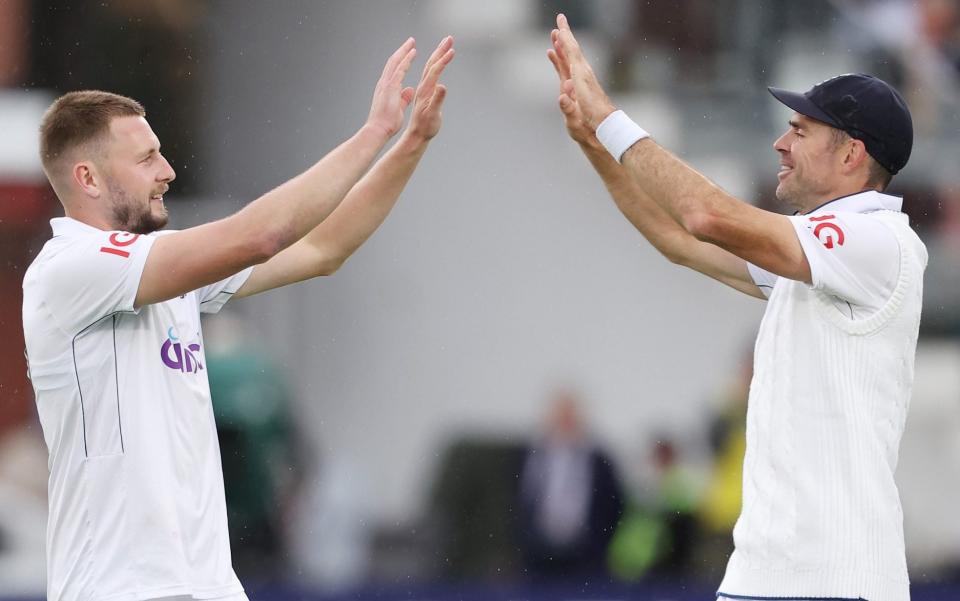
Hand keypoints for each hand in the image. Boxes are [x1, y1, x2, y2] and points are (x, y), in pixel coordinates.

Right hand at [367, 38, 417, 138]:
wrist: (378, 130)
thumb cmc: (387, 123)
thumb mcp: (398, 108)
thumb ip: (403, 98)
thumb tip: (410, 90)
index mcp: (386, 88)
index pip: (393, 70)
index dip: (401, 60)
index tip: (408, 52)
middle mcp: (384, 83)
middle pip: (393, 62)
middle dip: (402, 51)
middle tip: (410, 41)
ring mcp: (386, 84)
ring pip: (395, 62)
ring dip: (404, 51)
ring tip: (412, 42)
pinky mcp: (390, 87)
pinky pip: (399, 69)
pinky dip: (406, 60)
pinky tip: (412, 53)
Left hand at [405, 36, 454, 141]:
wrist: (416, 135)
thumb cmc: (426, 127)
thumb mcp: (433, 114)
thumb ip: (438, 100)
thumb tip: (442, 86)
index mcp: (425, 90)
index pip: (434, 70)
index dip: (443, 60)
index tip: (452, 50)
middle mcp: (423, 87)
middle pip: (431, 64)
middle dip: (440, 50)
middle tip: (450, 38)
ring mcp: (424, 90)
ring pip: (430, 68)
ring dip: (438, 55)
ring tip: (446, 46)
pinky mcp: (425, 93)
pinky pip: (429, 75)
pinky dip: (435, 65)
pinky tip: (438, 64)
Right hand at [547, 29, 592, 145]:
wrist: (603, 130)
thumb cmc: (590, 126)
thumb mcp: (575, 120)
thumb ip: (568, 108)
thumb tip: (561, 96)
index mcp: (581, 80)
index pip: (572, 54)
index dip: (565, 39)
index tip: (560, 26)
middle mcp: (582, 76)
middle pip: (572, 50)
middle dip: (565, 35)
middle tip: (559, 19)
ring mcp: (581, 81)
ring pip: (570, 58)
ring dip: (562, 45)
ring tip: (554, 35)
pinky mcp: (578, 86)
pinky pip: (568, 67)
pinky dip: (561, 58)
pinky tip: (555, 54)